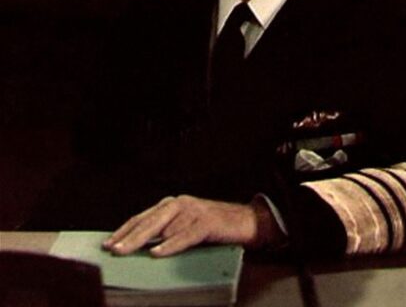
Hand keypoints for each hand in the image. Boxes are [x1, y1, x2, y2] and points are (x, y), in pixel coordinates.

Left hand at [102, 194, 282, 256]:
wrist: (245, 221)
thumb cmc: (212, 228)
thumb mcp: (185, 227)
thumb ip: (166, 232)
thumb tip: (139, 248)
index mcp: (173, 204)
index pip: (143, 217)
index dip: (124, 230)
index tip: (107, 244)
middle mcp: (180, 204)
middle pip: (149, 220)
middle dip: (128, 236)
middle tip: (113, 249)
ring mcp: (194, 211)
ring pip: (164, 226)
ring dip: (143, 239)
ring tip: (127, 250)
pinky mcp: (207, 222)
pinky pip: (185, 235)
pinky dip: (170, 244)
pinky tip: (158, 253)